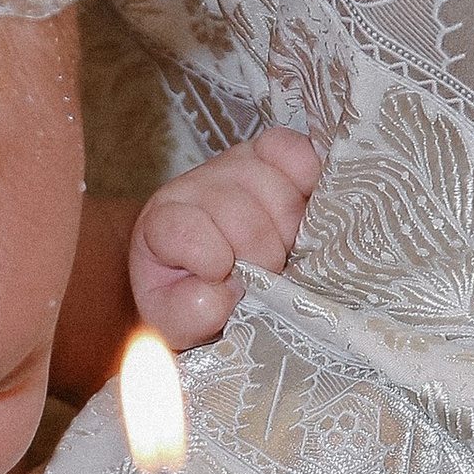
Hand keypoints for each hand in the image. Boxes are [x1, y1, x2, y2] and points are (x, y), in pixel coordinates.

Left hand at [130, 128, 322, 347]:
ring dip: (292, 233)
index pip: (186, 230)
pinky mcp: (269, 152)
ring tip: (284, 250)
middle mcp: (195, 185)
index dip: (211, 260)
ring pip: (279, 195)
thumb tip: (227, 292)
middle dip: (262, 258)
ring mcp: (234, 164)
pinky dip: (311, 179)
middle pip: (244, 219)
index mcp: (162, 224)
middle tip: (264, 275)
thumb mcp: (177, 321)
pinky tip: (307, 208)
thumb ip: (190, 314)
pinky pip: (297, 153)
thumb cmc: (190, 296)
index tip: (220, 278)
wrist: (207, 271)